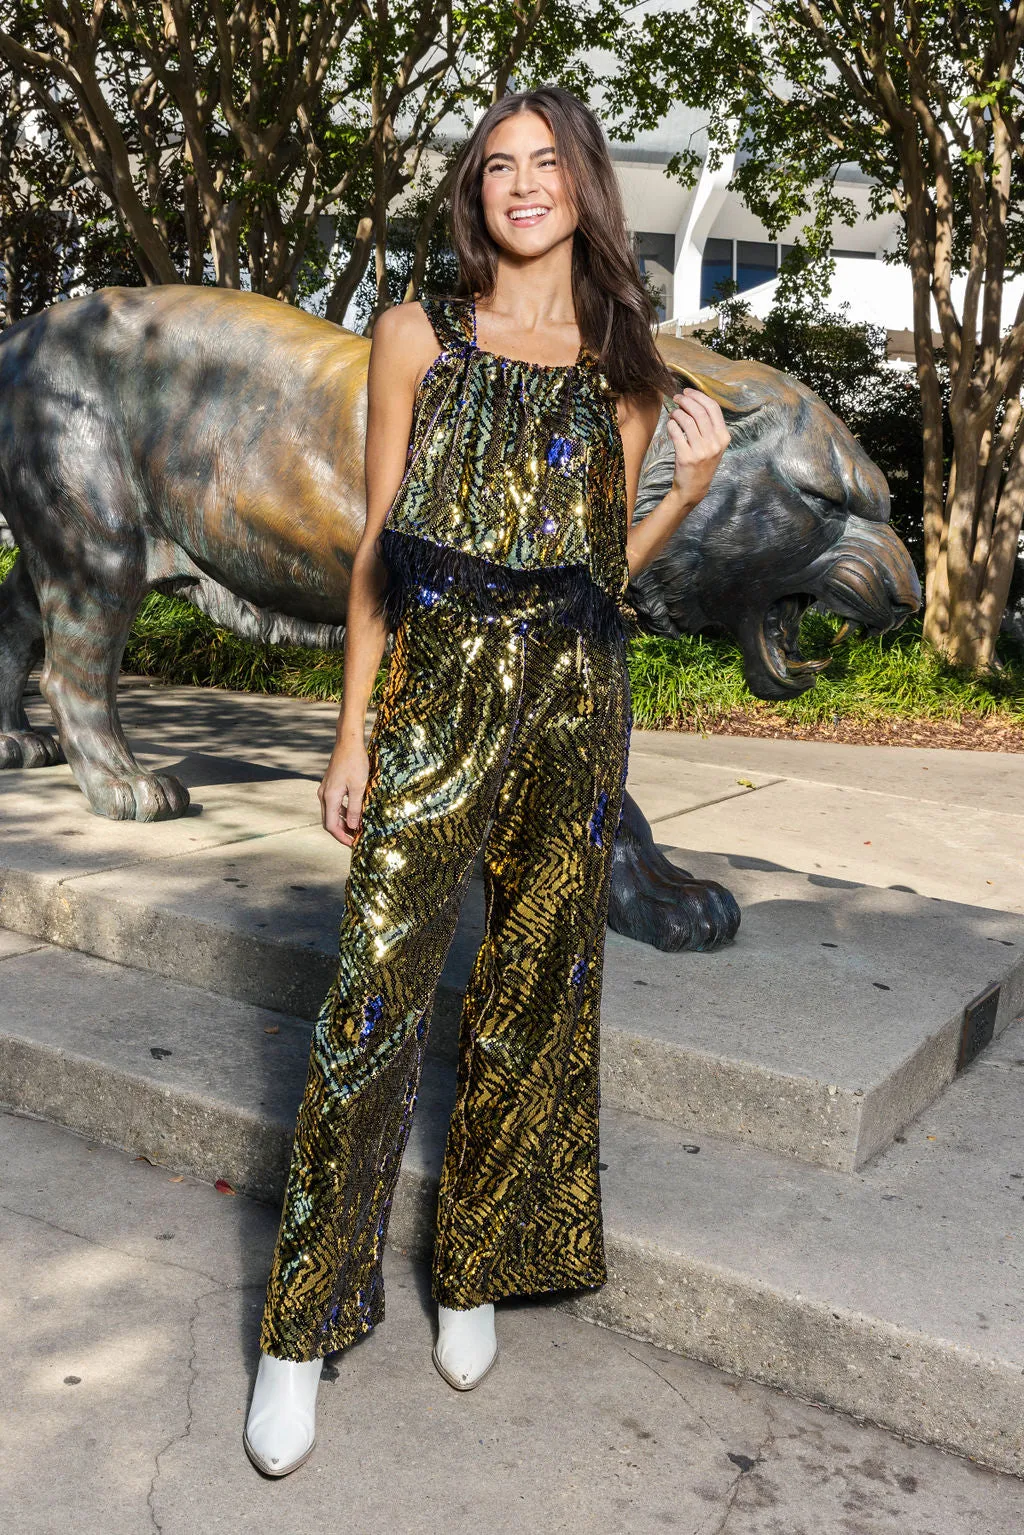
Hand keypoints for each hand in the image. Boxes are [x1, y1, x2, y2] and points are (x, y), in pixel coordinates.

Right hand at [318, 742, 369, 846]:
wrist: (348, 742)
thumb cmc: (355, 762)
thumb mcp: (358, 787)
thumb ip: (354, 808)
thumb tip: (353, 826)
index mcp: (330, 797)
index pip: (331, 825)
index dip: (342, 837)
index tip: (353, 844)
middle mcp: (323, 795)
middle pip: (328, 821)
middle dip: (341, 832)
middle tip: (355, 840)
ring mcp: (325, 790)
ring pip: (330, 813)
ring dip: (342, 823)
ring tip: (356, 829)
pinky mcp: (330, 785)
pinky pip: (333, 804)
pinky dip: (342, 812)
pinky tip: (353, 814)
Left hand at [665, 388, 730, 510]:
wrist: (694, 488)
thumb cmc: (703, 463)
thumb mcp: (714, 445)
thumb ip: (710, 426)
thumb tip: (695, 401)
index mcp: (724, 437)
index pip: (713, 408)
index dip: (699, 396)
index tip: (688, 392)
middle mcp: (714, 443)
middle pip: (699, 412)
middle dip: (686, 400)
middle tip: (677, 398)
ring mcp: (700, 451)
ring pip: (687, 421)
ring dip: (677, 412)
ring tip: (673, 412)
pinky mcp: (686, 457)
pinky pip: (676, 433)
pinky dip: (671, 424)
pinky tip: (670, 424)